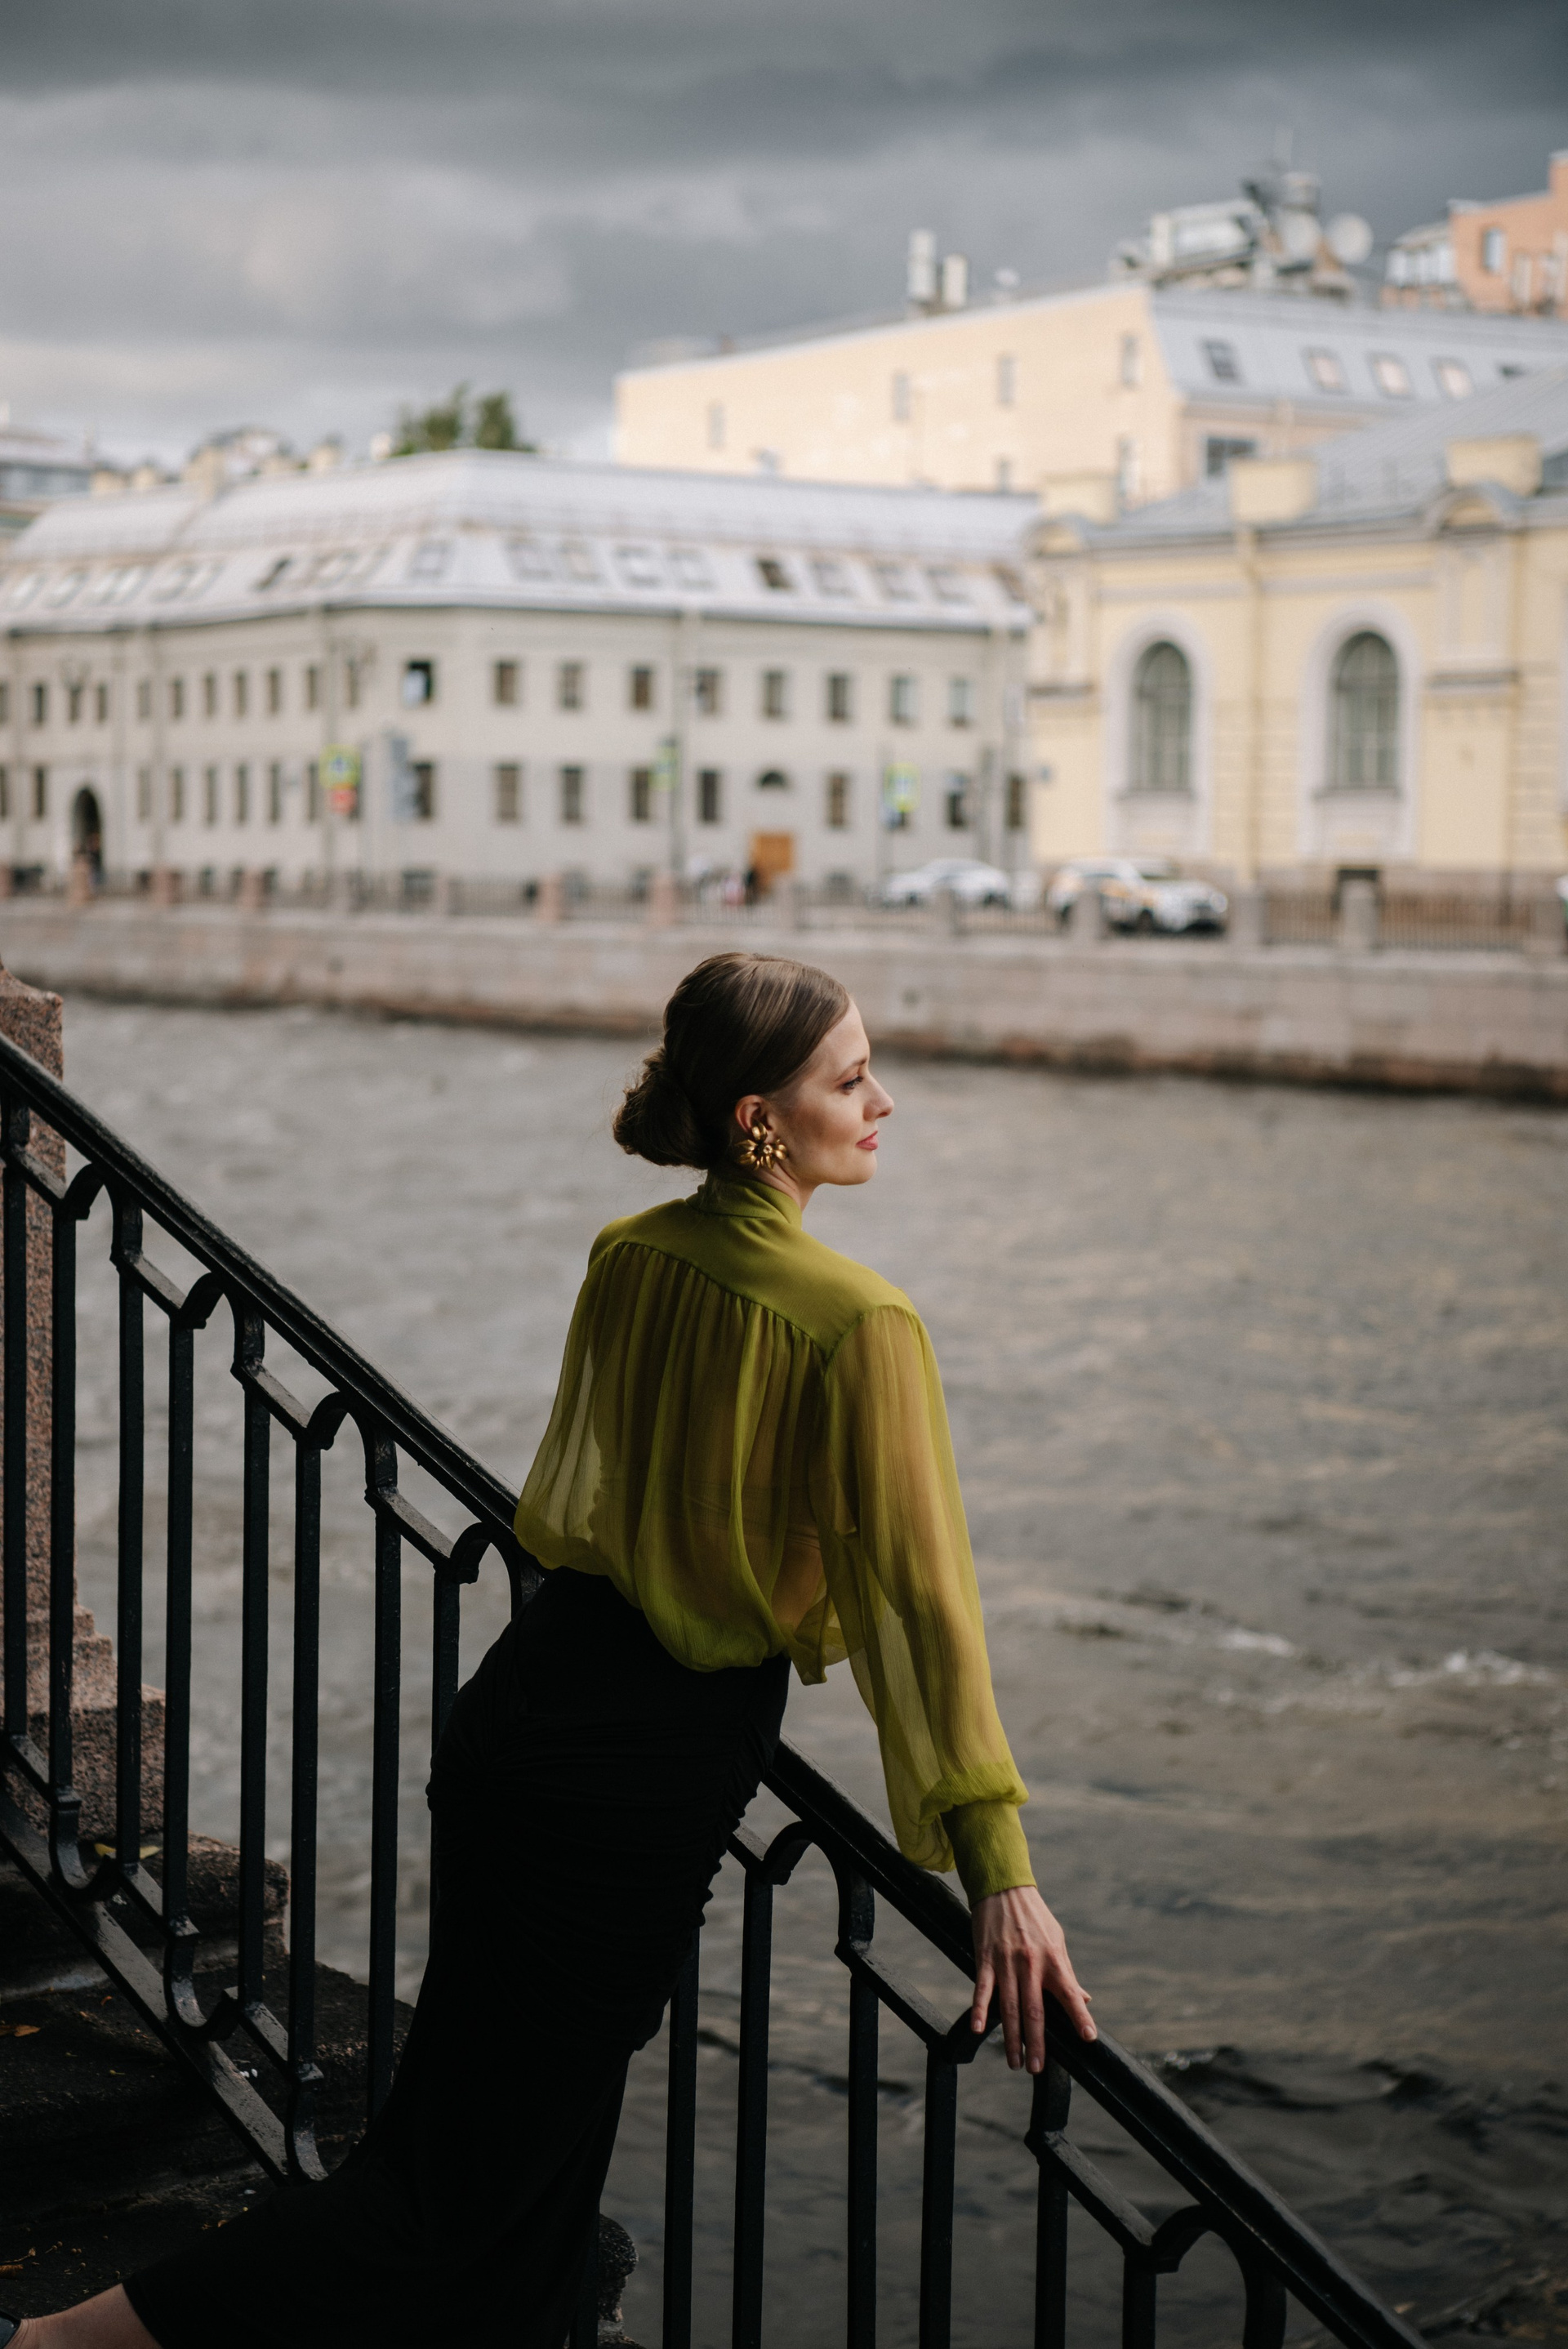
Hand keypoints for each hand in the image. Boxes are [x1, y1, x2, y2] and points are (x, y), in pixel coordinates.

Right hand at [970, 1885, 1094, 2073]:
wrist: (1004, 1888)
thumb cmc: (1035, 1917)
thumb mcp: (1057, 1941)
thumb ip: (1068, 1973)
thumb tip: (1084, 1999)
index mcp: (1053, 1960)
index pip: (1070, 1993)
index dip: (1080, 2017)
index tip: (1088, 2039)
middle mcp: (1031, 1964)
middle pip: (1035, 2010)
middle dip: (1037, 2042)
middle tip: (1037, 2068)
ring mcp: (1006, 1963)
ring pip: (1009, 2007)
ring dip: (1011, 2037)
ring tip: (1014, 2061)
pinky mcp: (985, 1959)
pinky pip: (982, 1989)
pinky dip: (979, 2009)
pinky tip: (978, 2028)